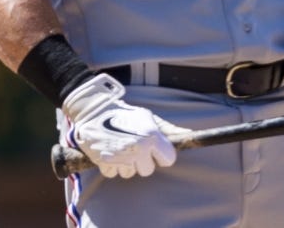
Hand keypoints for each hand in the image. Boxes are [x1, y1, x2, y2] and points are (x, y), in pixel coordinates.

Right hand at [62, 73, 186, 177]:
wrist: (94, 110)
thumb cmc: (124, 113)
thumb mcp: (148, 117)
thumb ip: (168, 129)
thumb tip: (189, 134)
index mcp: (152, 136)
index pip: (168, 160)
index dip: (162, 155)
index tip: (155, 150)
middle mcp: (138, 149)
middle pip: (148, 170)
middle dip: (143, 161)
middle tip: (135, 147)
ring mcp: (121, 157)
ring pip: (130, 174)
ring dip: (126, 164)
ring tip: (121, 148)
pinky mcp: (104, 162)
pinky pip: (113, 173)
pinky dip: (111, 165)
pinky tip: (110, 152)